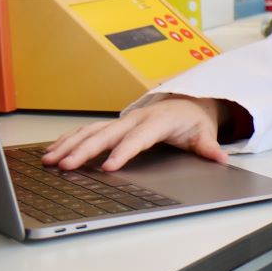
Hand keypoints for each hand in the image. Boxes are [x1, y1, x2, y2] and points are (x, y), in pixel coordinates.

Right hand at [42, 95, 230, 172]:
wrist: (186, 103)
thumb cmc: (192, 121)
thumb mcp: (204, 134)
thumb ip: (209, 147)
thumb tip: (221, 157)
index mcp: (156, 122)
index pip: (137, 139)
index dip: (123, 152)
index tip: (109, 167)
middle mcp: (135, 119)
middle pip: (106, 134)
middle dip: (84, 150)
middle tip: (65, 166)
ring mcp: (122, 120)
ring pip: (91, 131)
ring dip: (69, 145)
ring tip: (50, 160)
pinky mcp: (113, 125)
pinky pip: (87, 131)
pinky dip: (69, 140)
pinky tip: (52, 151)